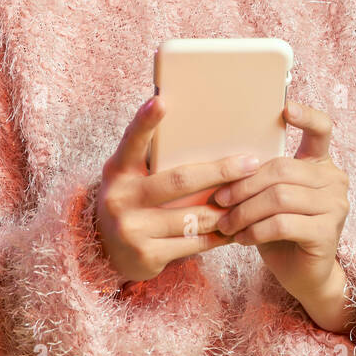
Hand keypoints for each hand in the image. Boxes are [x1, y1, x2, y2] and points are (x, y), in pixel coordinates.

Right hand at [95, 94, 262, 282]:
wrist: (104, 251)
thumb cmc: (130, 200)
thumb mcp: (131, 176)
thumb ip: (153, 159)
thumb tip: (202, 131)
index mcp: (118, 170)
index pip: (132, 141)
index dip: (145, 121)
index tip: (161, 100)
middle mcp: (121, 198)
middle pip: (180, 181)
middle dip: (220, 172)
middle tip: (251, 163)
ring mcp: (133, 229)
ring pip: (193, 216)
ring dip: (226, 208)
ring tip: (251, 197)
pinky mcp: (147, 255)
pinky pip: (193, 243)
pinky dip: (218, 236)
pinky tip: (236, 228)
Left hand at [212, 100, 351, 311]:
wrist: (303, 275)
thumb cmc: (280, 232)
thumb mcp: (268, 198)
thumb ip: (260, 177)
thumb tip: (221, 162)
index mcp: (320, 164)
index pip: (323, 129)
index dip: (307, 116)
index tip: (285, 108)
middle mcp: (334, 180)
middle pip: (282, 169)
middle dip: (243, 185)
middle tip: (218, 200)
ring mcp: (335, 206)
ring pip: (279, 197)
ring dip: (244, 211)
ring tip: (226, 223)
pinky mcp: (328, 233)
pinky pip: (283, 224)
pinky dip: (256, 231)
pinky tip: (242, 238)